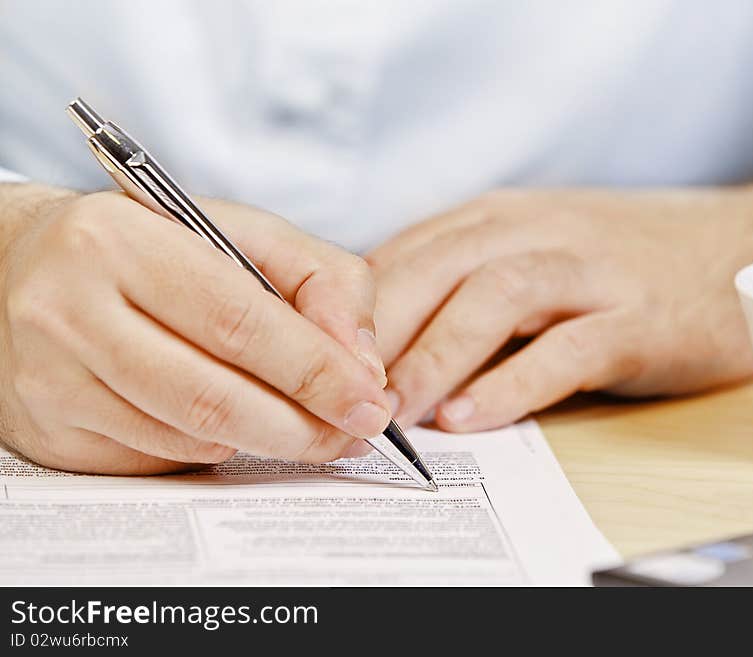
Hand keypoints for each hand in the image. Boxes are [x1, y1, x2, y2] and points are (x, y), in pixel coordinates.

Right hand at [0, 184, 389, 473]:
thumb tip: (361, 362)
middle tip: (353, 433)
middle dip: (303, 426)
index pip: (238, 322)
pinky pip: (158, 458)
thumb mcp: (240, 233)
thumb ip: (319, 280)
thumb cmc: (149, 246)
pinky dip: (213, 447)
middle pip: (213, 397)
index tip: (368, 401)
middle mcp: (70, 310)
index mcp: (122, 241)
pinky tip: (233, 422)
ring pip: (189, 437)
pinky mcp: (50, 428)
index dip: (315, 371)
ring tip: (307, 426)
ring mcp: (51, 378)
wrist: (22, 264)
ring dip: (266, 441)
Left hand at [369, 177, 752, 431]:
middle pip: (435, 269)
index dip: (351, 308)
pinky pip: (565, 348)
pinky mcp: (637, 317)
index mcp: (497, 219)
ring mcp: (590, 271)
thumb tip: (379, 341)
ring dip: (435, 354)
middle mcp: (536, 231)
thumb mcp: (530, 254)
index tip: (314, 357)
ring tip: (395, 410)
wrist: (740, 247)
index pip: (404, 254)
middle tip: (338, 389)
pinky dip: (512, 383)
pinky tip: (471, 417)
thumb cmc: (617, 262)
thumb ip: (462, 285)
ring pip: (493, 298)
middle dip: (378, 331)